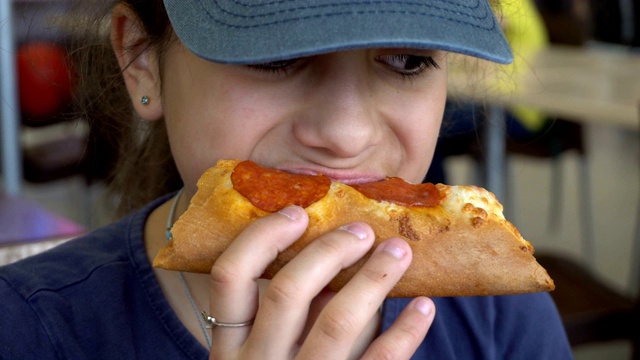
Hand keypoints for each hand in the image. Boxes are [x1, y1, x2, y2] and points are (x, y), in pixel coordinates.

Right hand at [207, 205, 434, 358]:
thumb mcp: (273, 352)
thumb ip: (294, 312)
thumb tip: (336, 251)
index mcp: (230, 346)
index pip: (230, 276)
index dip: (263, 237)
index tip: (298, 213)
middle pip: (288, 291)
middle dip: (330, 250)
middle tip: (362, 231)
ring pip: (337, 320)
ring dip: (374, 277)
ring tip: (399, 252)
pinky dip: (406, 331)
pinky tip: (424, 307)